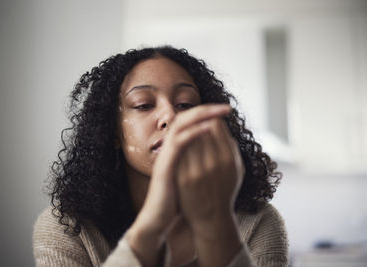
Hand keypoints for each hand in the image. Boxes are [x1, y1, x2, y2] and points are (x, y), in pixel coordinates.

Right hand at [127, 104, 231, 266]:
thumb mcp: (189, 174)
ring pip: (180, 126)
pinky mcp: (165, 166)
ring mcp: (165, 156)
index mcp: (176, 149)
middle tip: (226, 108)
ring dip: (201, 116)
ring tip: (219, 113)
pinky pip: (178, 144)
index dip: (207, 114)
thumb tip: (214, 149)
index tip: (225, 112)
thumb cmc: (176, 198)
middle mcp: (169, 148)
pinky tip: (208, 128)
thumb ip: (197, 159)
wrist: (158, 218)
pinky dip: (193, 133)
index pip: (190, 123)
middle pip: (185, 118)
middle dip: (207, 110)